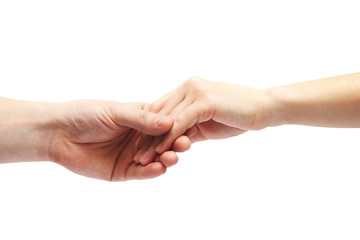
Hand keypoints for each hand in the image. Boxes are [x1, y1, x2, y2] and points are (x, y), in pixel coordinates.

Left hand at [50, 100, 190, 180]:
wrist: (59, 133)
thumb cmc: (86, 115)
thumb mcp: (115, 112)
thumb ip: (141, 119)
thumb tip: (169, 122)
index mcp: (140, 119)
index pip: (164, 123)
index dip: (177, 126)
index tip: (190, 127)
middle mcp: (139, 137)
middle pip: (163, 142)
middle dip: (175, 143)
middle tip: (185, 144)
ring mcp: (133, 154)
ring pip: (156, 159)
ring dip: (167, 158)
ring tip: (173, 157)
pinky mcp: (123, 170)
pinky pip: (141, 173)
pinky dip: (152, 171)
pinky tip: (159, 168)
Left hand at [135, 77, 270, 163]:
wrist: (265, 108)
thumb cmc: (238, 115)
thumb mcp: (208, 122)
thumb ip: (190, 127)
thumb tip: (174, 139)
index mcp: (188, 89)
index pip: (162, 109)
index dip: (149, 129)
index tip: (140, 147)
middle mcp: (188, 86)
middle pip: (159, 114)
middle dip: (145, 137)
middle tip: (136, 155)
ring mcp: (195, 91)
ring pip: (167, 119)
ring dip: (153, 141)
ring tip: (142, 158)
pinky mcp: (204, 101)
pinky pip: (180, 123)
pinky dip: (169, 139)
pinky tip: (161, 153)